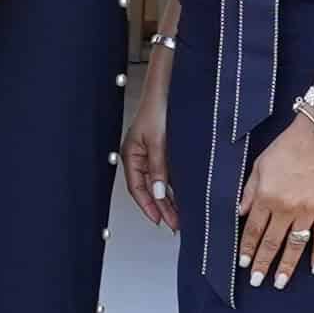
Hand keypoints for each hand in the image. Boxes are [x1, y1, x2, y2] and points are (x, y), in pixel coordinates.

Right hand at [122, 78, 176, 232]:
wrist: (168, 87)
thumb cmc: (157, 108)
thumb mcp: (158, 142)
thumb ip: (158, 168)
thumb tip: (159, 193)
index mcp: (131, 155)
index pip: (137, 188)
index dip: (148, 206)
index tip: (159, 221)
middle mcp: (140, 156)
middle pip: (149, 189)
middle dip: (161, 208)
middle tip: (175, 225)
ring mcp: (152, 153)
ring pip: (159, 183)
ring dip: (169, 199)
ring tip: (181, 216)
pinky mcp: (164, 149)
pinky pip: (167, 173)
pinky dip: (174, 186)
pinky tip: (183, 195)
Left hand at [237, 116, 313, 289]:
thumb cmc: (287, 148)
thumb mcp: (259, 166)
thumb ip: (249, 191)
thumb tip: (239, 213)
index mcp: (266, 196)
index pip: (253, 229)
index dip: (247, 248)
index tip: (242, 264)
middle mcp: (286, 207)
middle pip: (272, 242)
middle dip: (262, 263)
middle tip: (257, 281)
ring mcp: (308, 210)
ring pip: (295, 244)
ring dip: (287, 265)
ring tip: (280, 282)